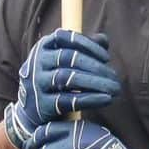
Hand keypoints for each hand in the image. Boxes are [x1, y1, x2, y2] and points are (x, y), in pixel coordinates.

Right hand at [3, 30, 121, 148]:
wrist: (32, 110)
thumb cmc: (55, 80)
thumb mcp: (64, 61)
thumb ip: (84, 49)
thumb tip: (103, 39)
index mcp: (43, 47)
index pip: (65, 38)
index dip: (88, 45)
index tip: (107, 58)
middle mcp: (36, 62)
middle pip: (68, 58)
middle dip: (95, 67)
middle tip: (115, 78)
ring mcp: (36, 84)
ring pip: (67, 78)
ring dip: (95, 82)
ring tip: (115, 89)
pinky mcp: (41, 105)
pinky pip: (67, 100)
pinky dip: (89, 99)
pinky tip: (106, 99)